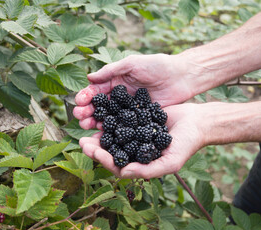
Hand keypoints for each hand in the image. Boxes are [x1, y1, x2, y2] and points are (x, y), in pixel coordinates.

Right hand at [73, 53, 193, 128]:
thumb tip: (89, 77)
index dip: (86, 96)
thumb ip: (111, 71)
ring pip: (109, 118)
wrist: (181, 77)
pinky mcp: (140, 119)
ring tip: (86, 126)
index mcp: (116, 82)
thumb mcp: (132, 63)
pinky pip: (124, 127)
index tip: (78, 102)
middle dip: (87, 111)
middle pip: (100, 106)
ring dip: (96, 122)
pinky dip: (114, 131)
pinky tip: (105, 135)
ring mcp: (129, 110)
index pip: (96, 90)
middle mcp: (120, 97)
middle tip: (79, 117)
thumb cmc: (157, 65)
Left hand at [79, 103, 207, 178]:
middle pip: (111, 152)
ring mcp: (136, 135)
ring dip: (99, 134)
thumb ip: (148, 170)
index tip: (92, 151)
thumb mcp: (171, 161)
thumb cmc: (187, 144)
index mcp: (141, 164)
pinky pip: (120, 121)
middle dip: (95, 148)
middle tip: (82, 141)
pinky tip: (100, 113)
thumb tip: (124, 173)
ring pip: (113, 137)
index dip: (104, 160)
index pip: (118, 166)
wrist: (197, 121)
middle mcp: (136, 151)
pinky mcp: (137, 120)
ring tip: (86, 127)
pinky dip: (110, 119)